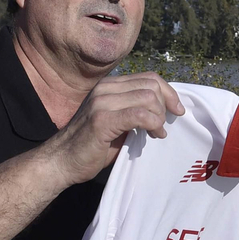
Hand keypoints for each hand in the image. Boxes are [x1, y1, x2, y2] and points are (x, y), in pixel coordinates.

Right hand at [44, 73, 185, 185]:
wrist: (61, 161)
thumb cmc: (91, 146)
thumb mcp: (116, 121)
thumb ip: (134, 109)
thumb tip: (164, 108)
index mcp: (109, 86)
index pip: (149, 78)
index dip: (169, 93)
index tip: (177, 110)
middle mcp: (105, 89)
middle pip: (151, 85)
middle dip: (166, 106)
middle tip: (163, 126)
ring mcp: (102, 102)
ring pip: (148, 98)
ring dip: (159, 117)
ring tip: (156, 132)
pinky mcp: (102, 119)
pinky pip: (139, 115)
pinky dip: (153, 124)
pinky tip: (153, 135)